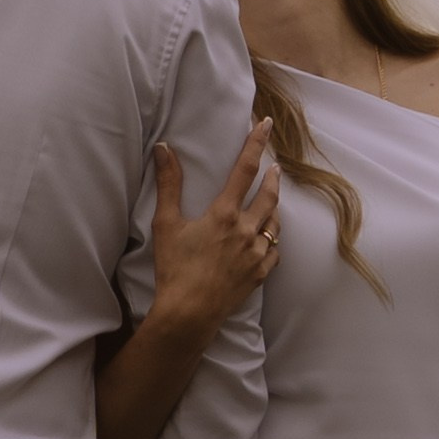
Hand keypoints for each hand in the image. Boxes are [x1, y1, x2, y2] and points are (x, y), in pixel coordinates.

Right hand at [147, 123, 278, 340]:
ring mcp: (256, 254)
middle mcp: (246, 230)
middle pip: (268, 195)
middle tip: (275, 166)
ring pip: (275, 223)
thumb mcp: (166, 224)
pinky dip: (272, 240)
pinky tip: (268, 239)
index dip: (255, 143)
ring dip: (274, 208)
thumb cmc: (174, 268)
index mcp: (224, 214)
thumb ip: (168, 184)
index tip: (265, 124)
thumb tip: (164, 148)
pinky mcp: (260, 274)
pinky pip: (274, 251)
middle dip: (273, 177)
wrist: (189, 314)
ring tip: (271, 201)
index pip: (244, 169)